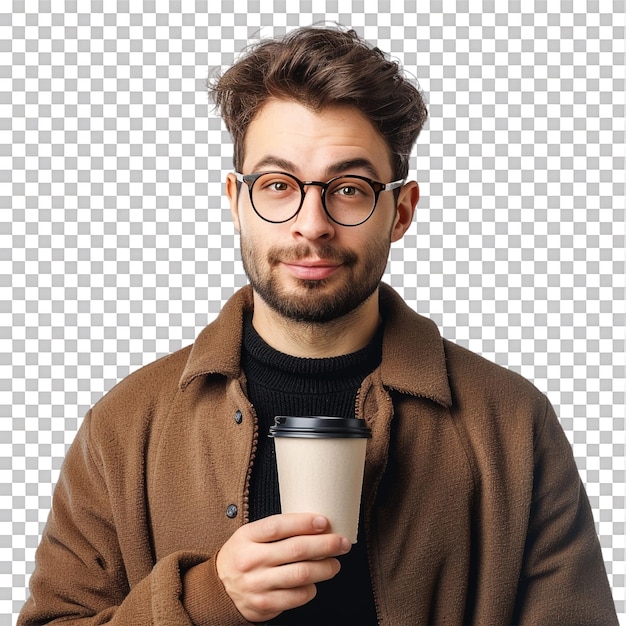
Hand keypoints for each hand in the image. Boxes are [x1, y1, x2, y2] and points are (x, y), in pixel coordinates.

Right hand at [216, 513, 350, 622]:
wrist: (218, 589)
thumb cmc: (242, 556)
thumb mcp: (248, 536)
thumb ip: (275, 530)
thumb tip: (314, 525)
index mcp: (246, 537)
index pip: (278, 526)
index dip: (303, 522)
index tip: (324, 521)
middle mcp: (251, 560)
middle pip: (295, 550)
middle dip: (325, 545)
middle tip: (341, 542)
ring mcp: (257, 584)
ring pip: (300, 575)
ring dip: (324, 569)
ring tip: (335, 564)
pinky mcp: (264, 604)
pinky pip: (296, 597)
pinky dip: (310, 590)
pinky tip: (315, 583)